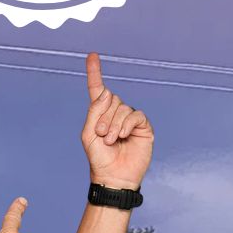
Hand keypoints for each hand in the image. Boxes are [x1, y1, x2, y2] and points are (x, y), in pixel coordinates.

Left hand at [81, 52, 152, 189]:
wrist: (114, 177)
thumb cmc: (99, 158)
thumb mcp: (89, 134)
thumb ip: (95, 111)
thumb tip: (108, 94)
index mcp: (101, 114)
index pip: (98, 90)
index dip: (95, 72)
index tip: (92, 55)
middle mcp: (116, 114)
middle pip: (111, 99)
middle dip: (104, 117)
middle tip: (102, 135)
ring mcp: (130, 120)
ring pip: (123, 108)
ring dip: (114, 125)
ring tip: (111, 140)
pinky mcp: (143, 127)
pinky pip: (135, 116)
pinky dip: (127, 125)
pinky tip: (123, 136)